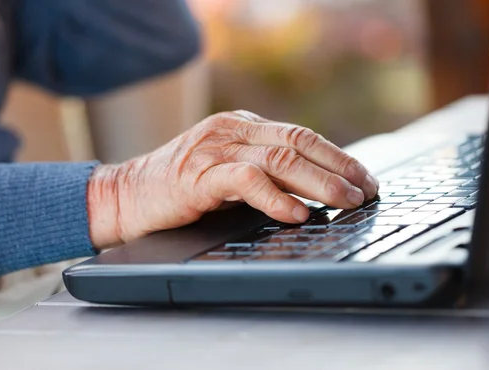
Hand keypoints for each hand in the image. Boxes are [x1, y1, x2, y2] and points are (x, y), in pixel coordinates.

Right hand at [87, 110, 378, 247]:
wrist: (123, 196)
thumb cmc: (178, 189)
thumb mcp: (226, 171)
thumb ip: (262, 172)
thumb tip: (313, 190)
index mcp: (241, 128)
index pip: (301, 136)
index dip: (338, 157)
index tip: (363, 178)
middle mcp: (232, 131)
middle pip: (299, 143)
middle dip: (339, 168)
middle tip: (365, 191)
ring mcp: (215, 150)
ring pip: (280, 159)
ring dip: (319, 183)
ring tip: (345, 202)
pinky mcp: (198, 175)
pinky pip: (247, 180)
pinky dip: (277, 197)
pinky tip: (298, 213)